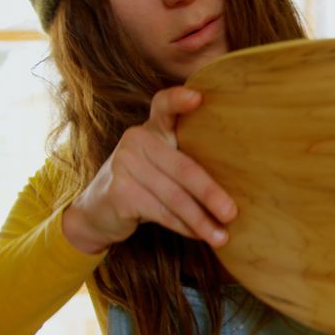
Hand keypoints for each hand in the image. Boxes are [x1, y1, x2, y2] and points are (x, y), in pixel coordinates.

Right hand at [61, 87, 236, 253]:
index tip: (198, 98)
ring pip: (174, 196)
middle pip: (183, 167)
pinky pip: (161, 212)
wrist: (95, 211)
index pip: (164, 105)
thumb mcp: (161, 166)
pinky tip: (198, 235)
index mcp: (152, 128)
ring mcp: (124, 164)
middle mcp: (136, 139)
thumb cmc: (142, 185)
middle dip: (210, 193)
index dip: (179, 100)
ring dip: (200, 220)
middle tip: (232, 213)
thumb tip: (238, 186)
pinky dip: (183, 226)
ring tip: (221, 236)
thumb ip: (186, 162)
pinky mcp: (119, 192)